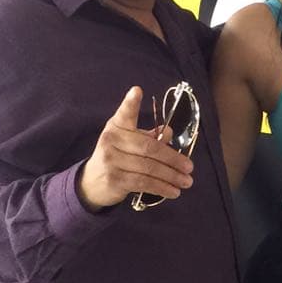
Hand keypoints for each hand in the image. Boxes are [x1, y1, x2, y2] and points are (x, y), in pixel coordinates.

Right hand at [77, 86, 193, 211]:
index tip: (137, 91)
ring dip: (171, 176)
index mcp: (117, 126)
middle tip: (190, 166)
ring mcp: (111, 160)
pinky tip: (174, 191)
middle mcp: (111, 140)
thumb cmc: (117, 157)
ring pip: (149, 168)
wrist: (91, 182)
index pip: (124, 113)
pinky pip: (144, 183)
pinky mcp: (115, 180)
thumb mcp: (130, 142)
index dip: (131, 103)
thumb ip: (149, 136)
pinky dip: (162, 187)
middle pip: (148, 147)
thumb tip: (168, 132)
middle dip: (173, 158)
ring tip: (186, 181)